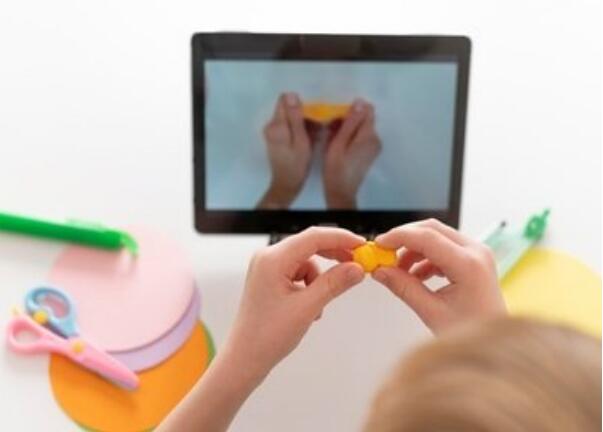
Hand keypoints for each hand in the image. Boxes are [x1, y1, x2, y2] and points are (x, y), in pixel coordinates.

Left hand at [224, 226, 365, 381]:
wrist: (245, 358)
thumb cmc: (268, 336)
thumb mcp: (307, 308)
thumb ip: (334, 284)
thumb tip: (358, 268)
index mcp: (273, 259)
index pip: (313, 237)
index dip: (341, 238)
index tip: (363, 245)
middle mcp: (268, 257)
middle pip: (310, 245)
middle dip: (334, 255)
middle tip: (358, 264)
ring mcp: (267, 267)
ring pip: (306, 262)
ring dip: (319, 281)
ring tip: (317, 308)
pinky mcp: (270, 278)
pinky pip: (298, 273)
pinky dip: (310, 287)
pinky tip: (308, 309)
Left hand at [258, 92, 311, 208]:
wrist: (286, 184)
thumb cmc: (296, 164)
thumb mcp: (300, 140)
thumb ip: (296, 117)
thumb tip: (291, 94)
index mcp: (276, 124)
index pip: (285, 100)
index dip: (300, 104)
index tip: (311, 115)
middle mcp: (271, 126)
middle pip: (288, 109)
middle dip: (303, 115)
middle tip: (316, 128)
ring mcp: (272, 132)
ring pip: (290, 119)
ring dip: (303, 124)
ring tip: (314, 136)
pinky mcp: (275, 138)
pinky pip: (289, 127)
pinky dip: (299, 130)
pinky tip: (308, 140)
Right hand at [323, 99, 380, 208]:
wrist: (340, 192)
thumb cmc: (336, 168)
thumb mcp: (340, 142)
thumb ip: (351, 122)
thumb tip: (360, 102)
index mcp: (370, 135)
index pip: (367, 110)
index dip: (352, 109)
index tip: (338, 117)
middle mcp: (375, 140)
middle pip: (363, 119)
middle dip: (347, 120)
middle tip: (331, 129)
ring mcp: (373, 147)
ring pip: (360, 129)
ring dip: (346, 129)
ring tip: (332, 138)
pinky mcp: (368, 153)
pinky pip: (359, 138)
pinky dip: (349, 137)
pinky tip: (337, 144)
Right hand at [372, 219, 505, 333]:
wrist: (495, 344)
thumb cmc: (473, 332)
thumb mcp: (432, 311)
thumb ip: (404, 287)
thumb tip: (381, 271)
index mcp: (469, 265)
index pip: (426, 237)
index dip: (398, 237)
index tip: (379, 244)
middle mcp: (476, 252)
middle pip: (432, 229)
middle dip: (404, 238)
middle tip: (384, 252)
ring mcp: (477, 253)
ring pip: (437, 236)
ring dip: (414, 248)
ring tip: (398, 270)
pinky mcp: (474, 259)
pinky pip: (444, 246)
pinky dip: (425, 256)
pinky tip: (415, 275)